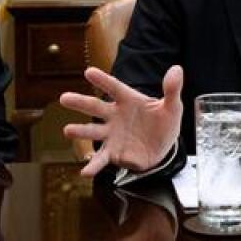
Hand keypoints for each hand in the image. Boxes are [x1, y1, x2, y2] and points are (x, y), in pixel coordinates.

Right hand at [60, 65, 183, 176]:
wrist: (164, 147)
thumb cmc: (164, 122)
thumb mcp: (172, 106)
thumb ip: (172, 89)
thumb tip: (177, 69)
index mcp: (128, 100)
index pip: (114, 87)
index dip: (102, 80)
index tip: (89, 72)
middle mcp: (115, 115)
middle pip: (95, 107)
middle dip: (80, 102)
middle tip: (64, 98)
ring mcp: (112, 134)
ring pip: (93, 131)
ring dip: (80, 131)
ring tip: (68, 130)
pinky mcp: (113, 152)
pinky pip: (101, 159)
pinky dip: (93, 165)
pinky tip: (84, 171)